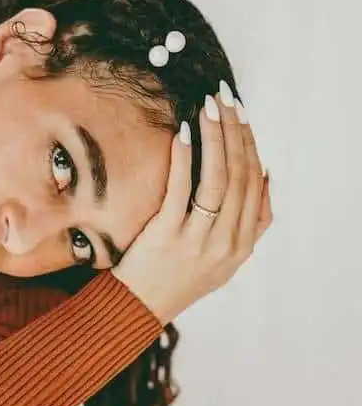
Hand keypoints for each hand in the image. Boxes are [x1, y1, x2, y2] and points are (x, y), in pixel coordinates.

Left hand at [112, 86, 272, 324]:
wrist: (139, 307)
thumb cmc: (179, 276)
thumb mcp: (226, 258)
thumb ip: (251, 222)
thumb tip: (266, 175)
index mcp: (243, 243)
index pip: (255, 183)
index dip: (250, 144)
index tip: (241, 114)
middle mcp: (226, 242)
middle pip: (238, 176)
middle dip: (234, 131)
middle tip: (225, 98)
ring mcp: (198, 240)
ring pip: (216, 180)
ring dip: (214, 138)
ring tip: (208, 108)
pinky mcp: (168, 237)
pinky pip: (180, 191)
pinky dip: (184, 160)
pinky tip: (183, 134)